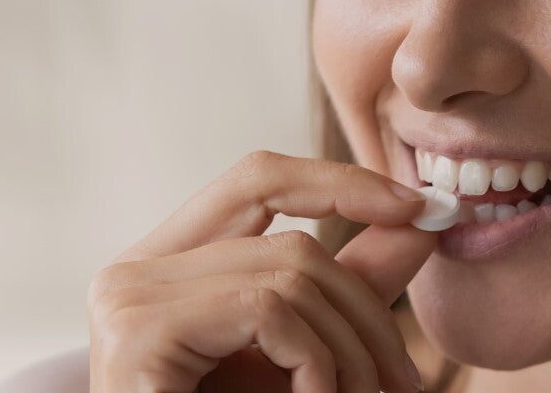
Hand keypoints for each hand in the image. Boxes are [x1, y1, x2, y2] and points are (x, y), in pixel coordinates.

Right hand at [88, 151, 437, 392]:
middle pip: (290, 236)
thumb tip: (423, 220)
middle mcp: (133, 269)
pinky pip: (268, 309)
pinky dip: (315, 363)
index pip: (259, 179)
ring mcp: (128, 296)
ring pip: (290, 273)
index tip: (422, 208)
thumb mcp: (301, 360)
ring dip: (349, 351)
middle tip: (403, 384)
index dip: (343, 182)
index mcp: (166, 265)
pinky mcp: (138, 329)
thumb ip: (349, 290)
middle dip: (367, 309)